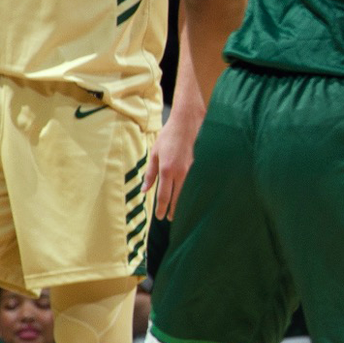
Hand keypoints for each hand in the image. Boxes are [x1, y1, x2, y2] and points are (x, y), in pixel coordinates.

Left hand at [146, 104, 202, 219]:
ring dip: (183, 203)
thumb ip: (150, 173)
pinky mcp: (199, 166)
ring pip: (187, 191)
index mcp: (167, 169)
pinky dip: (191, 192)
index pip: (164, 195)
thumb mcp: (154, 154)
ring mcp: (192, 169)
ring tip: (180, 211)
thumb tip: (144, 190)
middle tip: (171, 219)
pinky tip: (189, 196)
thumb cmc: (168, 136)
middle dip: (174, 210)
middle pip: (178, 197)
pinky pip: (194, 183)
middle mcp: (180, 172)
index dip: (162, 208)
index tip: (160, 217)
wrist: (187, 123)